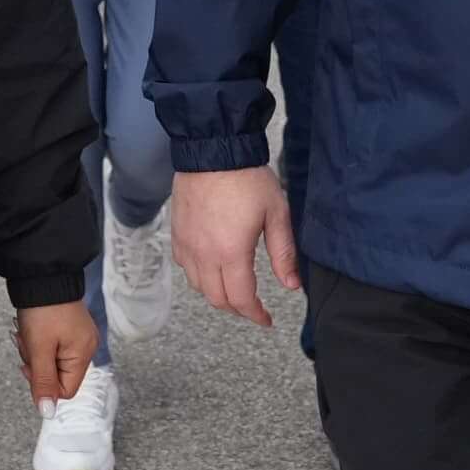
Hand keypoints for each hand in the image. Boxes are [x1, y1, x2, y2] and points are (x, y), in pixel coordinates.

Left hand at [14, 299, 99, 402]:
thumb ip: (43, 383)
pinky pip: (53, 347)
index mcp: (84, 354)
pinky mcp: (69, 328)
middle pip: (58, 375)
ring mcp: (78, 337)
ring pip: (52, 360)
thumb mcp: (39, 350)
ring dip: (35, 351)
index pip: (66, 391)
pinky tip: (33, 328)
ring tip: (28, 332)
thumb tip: (47, 412)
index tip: (31, 365)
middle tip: (28, 344)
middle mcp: (86, 347)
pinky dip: (39, 341)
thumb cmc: (44, 309)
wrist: (42, 276)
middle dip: (38, 364)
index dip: (44, 384)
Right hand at [173, 164, 302, 327]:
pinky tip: (212, 267)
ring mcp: (187, 245)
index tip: (266, 319)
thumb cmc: (247, 178)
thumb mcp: (276, 214)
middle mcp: (205, 254)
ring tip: (234, 290)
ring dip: (217, 295)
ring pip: (198, 287)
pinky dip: (199, 276)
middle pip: (217, 299)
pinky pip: (185, 267)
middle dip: (237, 309)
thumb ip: (283, 254)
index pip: (241, 299)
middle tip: (253, 307)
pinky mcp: (177, 233)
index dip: (255, 315)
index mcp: (231, 253)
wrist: (214, 149)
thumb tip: (292, 285)